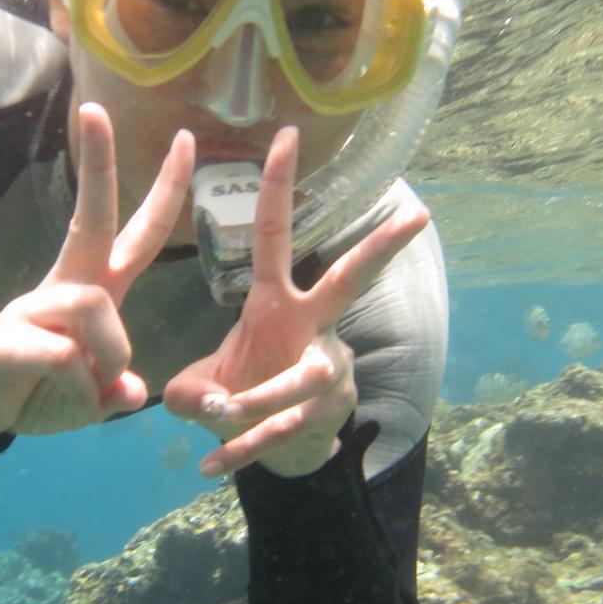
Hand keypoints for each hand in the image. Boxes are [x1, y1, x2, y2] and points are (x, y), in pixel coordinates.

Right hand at [0, 104, 192, 437]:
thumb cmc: (36, 392)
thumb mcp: (91, 397)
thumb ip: (116, 388)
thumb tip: (131, 391)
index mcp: (93, 290)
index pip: (137, 234)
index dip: (164, 193)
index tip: (186, 142)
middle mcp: (66, 287)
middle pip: (92, 219)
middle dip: (98, 165)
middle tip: (95, 109)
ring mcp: (32, 307)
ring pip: (95, 306)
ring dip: (107, 358)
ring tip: (90, 390)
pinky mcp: (7, 337)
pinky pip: (64, 355)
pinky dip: (76, 387)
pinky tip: (61, 397)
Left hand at [165, 125, 428, 477]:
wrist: (281, 452)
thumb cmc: (242, 397)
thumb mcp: (202, 386)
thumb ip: (186, 389)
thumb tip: (185, 402)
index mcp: (277, 303)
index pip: (277, 236)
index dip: (279, 187)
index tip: (286, 135)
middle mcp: (312, 329)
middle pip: (350, 281)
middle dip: (380, 250)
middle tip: (417, 217)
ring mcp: (327, 369)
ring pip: (301, 379)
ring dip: (257, 398)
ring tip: (220, 414)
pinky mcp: (326, 414)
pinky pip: (281, 430)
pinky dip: (240, 450)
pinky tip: (207, 468)